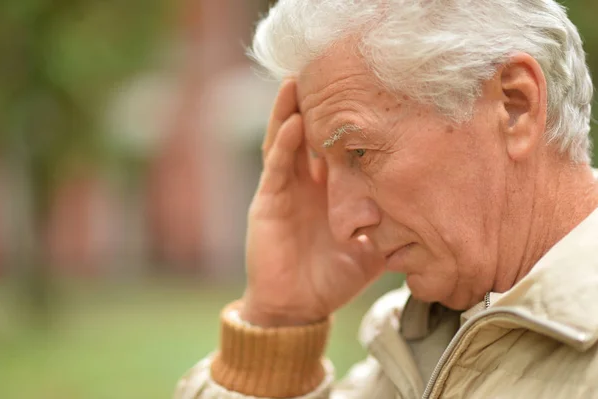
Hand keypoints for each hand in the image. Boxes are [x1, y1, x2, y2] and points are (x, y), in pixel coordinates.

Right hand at [241, 80, 384, 326]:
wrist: (299, 305)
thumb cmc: (333, 276)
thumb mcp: (372, 247)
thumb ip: (391, 227)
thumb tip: (429, 213)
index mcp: (329, 190)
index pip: (334, 147)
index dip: (344, 123)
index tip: (361, 95)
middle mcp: (306, 182)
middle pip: (307, 134)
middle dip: (314, 106)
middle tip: (326, 73)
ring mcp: (285, 189)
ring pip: (285, 141)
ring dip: (290, 111)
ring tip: (299, 82)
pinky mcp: (268, 201)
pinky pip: (276, 167)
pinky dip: (283, 144)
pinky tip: (293, 123)